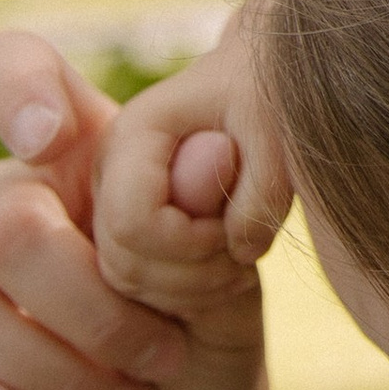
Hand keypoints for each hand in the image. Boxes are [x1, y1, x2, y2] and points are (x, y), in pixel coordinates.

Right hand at [0, 48, 267, 389]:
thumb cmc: (202, 358)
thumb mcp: (228, 292)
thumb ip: (209, 222)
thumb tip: (208, 153)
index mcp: (78, 158)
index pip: (13, 70)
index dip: (17, 88)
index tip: (52, 139)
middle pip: (5, 220)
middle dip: (95, 305)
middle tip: (161, 356)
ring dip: (58, 367)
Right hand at [86, 6, 294, 317]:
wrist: (262, 94)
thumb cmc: (272, 103)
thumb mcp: (281, 135)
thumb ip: (262, 190)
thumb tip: (239, 248)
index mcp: (133, 134)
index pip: (134, 223)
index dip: (191, 243)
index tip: (235, 228)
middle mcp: (107, 170)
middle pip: (123, 262)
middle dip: (193, 277)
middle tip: (245, 256)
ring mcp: (108, 202)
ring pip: (124, 282)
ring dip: (192, 290)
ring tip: (241, 262)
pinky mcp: (121, 229)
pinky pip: (132, 287)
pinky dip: (182, 294)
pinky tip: (224, 270)